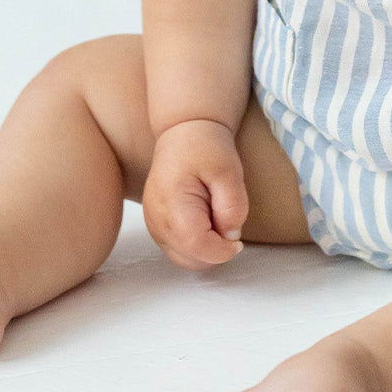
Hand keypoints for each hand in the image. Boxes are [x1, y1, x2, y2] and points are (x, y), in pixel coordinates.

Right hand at [142, 119, 248, 271]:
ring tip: (216, 218)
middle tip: (227, 223)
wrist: (185, 132)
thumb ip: (232, 207)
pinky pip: (179, 250)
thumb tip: (230, 237)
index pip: (197, 246)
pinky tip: (206, 221)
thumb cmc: (206, 147)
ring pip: (184, 259)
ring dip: (206, 249)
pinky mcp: (156, 226)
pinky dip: (197, 245)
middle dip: (215, 251)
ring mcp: (153, 224)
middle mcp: (156, 219)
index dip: (222, 251)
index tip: (238, 240)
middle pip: (190, 259)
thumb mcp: (229, 171)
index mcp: (172, 204)